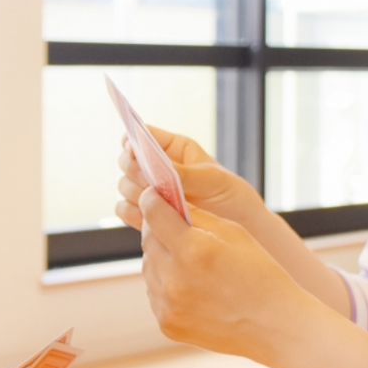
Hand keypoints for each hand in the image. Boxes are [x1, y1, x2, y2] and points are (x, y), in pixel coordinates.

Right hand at [115, 125, 261, 229]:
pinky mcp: (149, 216)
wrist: (243, 232)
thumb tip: (157, 167)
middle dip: (133, 169)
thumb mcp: (214, 181)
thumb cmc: (234, 199)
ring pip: (124, 186)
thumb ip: (184, 173)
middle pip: (128, 161)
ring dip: (133, 192)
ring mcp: (152, 193)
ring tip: (154, 201)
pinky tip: (148, 217)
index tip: (133, 149)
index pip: (143, 135)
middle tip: (148, 180)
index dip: (133, 140)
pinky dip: (132, 213)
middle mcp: (159, 169)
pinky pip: (126, 211)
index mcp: (175, 149)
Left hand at [137, 186, 306, 362]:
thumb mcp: (233, 232)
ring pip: (149, 266)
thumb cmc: (260, 274)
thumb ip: (195, 215)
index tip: (155, 196)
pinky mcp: (167, 324)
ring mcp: (168, 305)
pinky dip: (166, 284)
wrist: (274, 325)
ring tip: (192, 264)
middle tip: (180, 231)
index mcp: (192, 249)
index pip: (152, 211)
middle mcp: (174, 278)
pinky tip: (192, 287)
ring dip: (163, 258)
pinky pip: (154, 292)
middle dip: (160, 229)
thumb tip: (166, 198)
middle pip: (148, 239)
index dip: (152, 199)